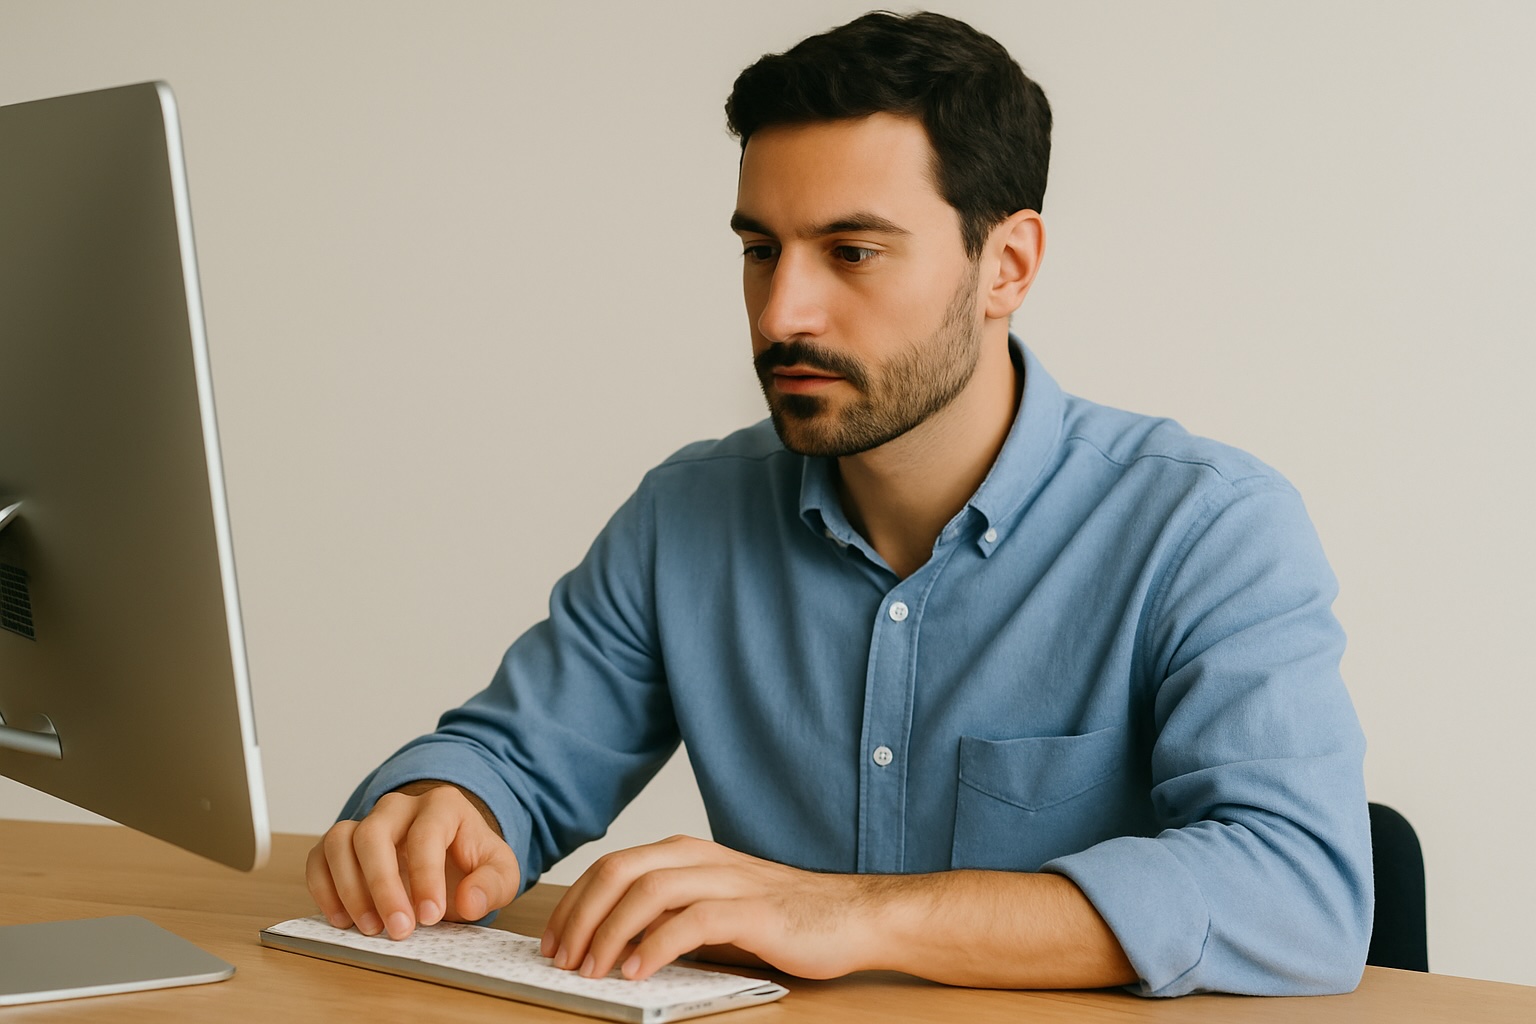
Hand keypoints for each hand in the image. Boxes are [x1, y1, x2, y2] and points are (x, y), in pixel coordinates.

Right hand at [306, 781, 519, 939]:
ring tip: (369, 928)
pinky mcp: (343, 843)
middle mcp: (399, 807)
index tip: (430, 917)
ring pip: (340, 841)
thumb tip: (469, 901)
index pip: (426, 835)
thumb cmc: (472, 862)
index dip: (426, 877)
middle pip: (374, 835)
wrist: (452, 855)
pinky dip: (324, 888)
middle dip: (382, 886)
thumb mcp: (499, 872)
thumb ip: (492, 885)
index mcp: (442, 806)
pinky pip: (319, 856)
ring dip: (348, 888)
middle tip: (397, 931)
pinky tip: (342, 920)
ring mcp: (367, 821)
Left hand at [541, 835, 873, 981]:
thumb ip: (669, 915)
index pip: (612, 867)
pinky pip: (690, 921)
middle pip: (619, 872)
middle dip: (580, 916)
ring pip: (647, 891)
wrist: (852, 916)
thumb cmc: (781, 918)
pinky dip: (655, 946)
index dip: (574, 904)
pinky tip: (637, 971)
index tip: (553, 942)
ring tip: (591, 970)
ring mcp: (726, 881)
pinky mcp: (751, 911)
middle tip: (561, 959)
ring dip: (608, 932)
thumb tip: (611, 944)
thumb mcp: (713, 908)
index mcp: (687, 854)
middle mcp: (701, 859)